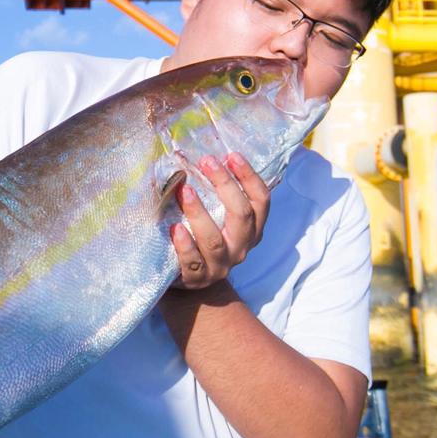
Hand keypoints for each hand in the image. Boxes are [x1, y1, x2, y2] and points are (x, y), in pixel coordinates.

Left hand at [168, 152, 269, 289]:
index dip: (249, 177)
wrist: (193, 281)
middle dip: (225, 185)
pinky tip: (175, 228)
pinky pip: (192, 262)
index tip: (232, 155)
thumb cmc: (205, 239)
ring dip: (199, 213)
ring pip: (214, 240)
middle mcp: (241, 247)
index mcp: (252, 229)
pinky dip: (184, 244)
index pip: (261, 201)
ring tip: (184, 190)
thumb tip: (198, 157)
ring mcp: (220, 265)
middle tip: (206, 162)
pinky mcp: (197, 278)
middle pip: (242, 215)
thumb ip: (215, 195)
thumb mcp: (219, 218)